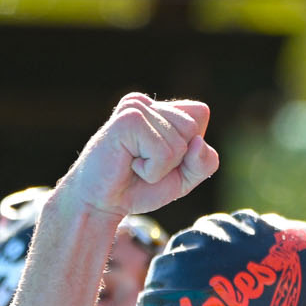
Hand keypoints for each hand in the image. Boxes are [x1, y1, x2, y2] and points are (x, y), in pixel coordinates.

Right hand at [60, 94, 219, 218]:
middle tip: (145, 164)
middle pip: (193, 128)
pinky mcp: (127, 120)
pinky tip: (130, 165)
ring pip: (180, 144)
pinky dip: (151, 171)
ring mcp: (135, 108)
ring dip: (161, 168)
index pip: (200, 114)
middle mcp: (146, 102)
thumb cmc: (139, 187)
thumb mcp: (184, 178)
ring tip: (135, 165)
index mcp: (158, 107)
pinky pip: (164, 153)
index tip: (161, 160)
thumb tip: (198, 142)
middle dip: (176, 158)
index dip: (190, 147)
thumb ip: (204, 162)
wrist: (101, 203)